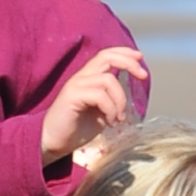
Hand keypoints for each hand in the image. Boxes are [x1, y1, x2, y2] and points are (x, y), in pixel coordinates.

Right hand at [40, 45, 149, 171]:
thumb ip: (111, 100)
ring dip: (120, 100)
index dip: (124, 53)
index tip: (140, 57)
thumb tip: (126, 95)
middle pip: (107, 57)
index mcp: (88, 77)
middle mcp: (81, 77)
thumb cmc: (76, 129)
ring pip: (108, 80)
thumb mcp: (100, 112)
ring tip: (118, 118)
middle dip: (129, 62)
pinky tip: (109, 122)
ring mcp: (76, 85)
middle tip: (143, 75)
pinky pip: (100, 95)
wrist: (52, 142)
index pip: (106, 55)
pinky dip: (111, 109)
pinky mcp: (72, 96)